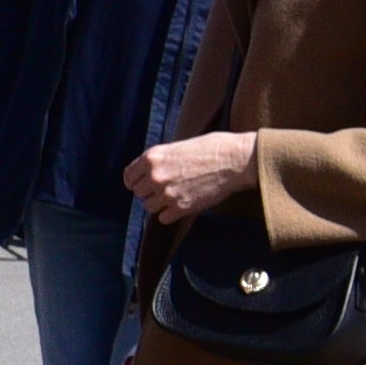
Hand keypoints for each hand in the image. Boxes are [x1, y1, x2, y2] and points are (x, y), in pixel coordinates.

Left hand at [126, 128, 255, 225]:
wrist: (235, 160)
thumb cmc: (213, 148)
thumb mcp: (179, 146)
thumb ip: (162, 160)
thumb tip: (151, 172)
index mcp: (153, 157)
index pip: (129, 176)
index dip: (134, 181)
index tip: (140, 184)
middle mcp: (155, 176)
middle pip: (139, 193)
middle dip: (149, 191)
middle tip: (165, 188)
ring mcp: (167, 193)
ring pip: (149, 207)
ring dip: (159, 203)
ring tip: (175, 195)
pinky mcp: (180, 208)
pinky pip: (163, 218)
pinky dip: (170, 214)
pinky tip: (181, 205)